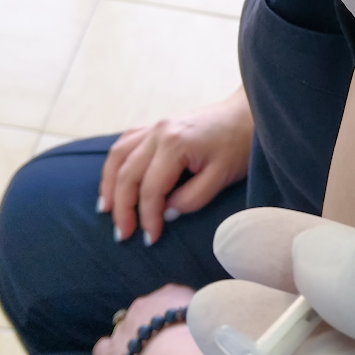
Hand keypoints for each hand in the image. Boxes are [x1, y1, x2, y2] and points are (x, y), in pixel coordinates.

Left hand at [94, 284, 224, 354]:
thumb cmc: (200, 335)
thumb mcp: (211, 314)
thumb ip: (204, 311)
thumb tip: (207, 314)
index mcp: (171, 293)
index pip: (172, 297)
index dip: (175, 312)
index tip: (182, 325)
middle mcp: (143, 305)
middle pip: (145, 310)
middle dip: (151, 324)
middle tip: (165, 342)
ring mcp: (123, 328)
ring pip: (123, 328)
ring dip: (132, 339)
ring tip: (145, 354)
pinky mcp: (109, 352)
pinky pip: (102, 349)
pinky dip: (108, 353)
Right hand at [99, 87, 253, 244]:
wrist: (248, 115)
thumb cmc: (239, 145)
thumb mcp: (221, 177)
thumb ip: (192, 198)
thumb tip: (166, 213)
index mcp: (174, 144)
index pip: (150, 189)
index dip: (147, 218)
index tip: (151, 239)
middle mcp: (158, 132)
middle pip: (126, 174)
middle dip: (122, 208)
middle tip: (124, 235)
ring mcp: (155, 126)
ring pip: (118, 156)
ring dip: (109, 185)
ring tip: (107, 211)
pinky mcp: (157, 125)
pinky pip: (125, 143)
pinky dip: (115, 164)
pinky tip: (113, 180)